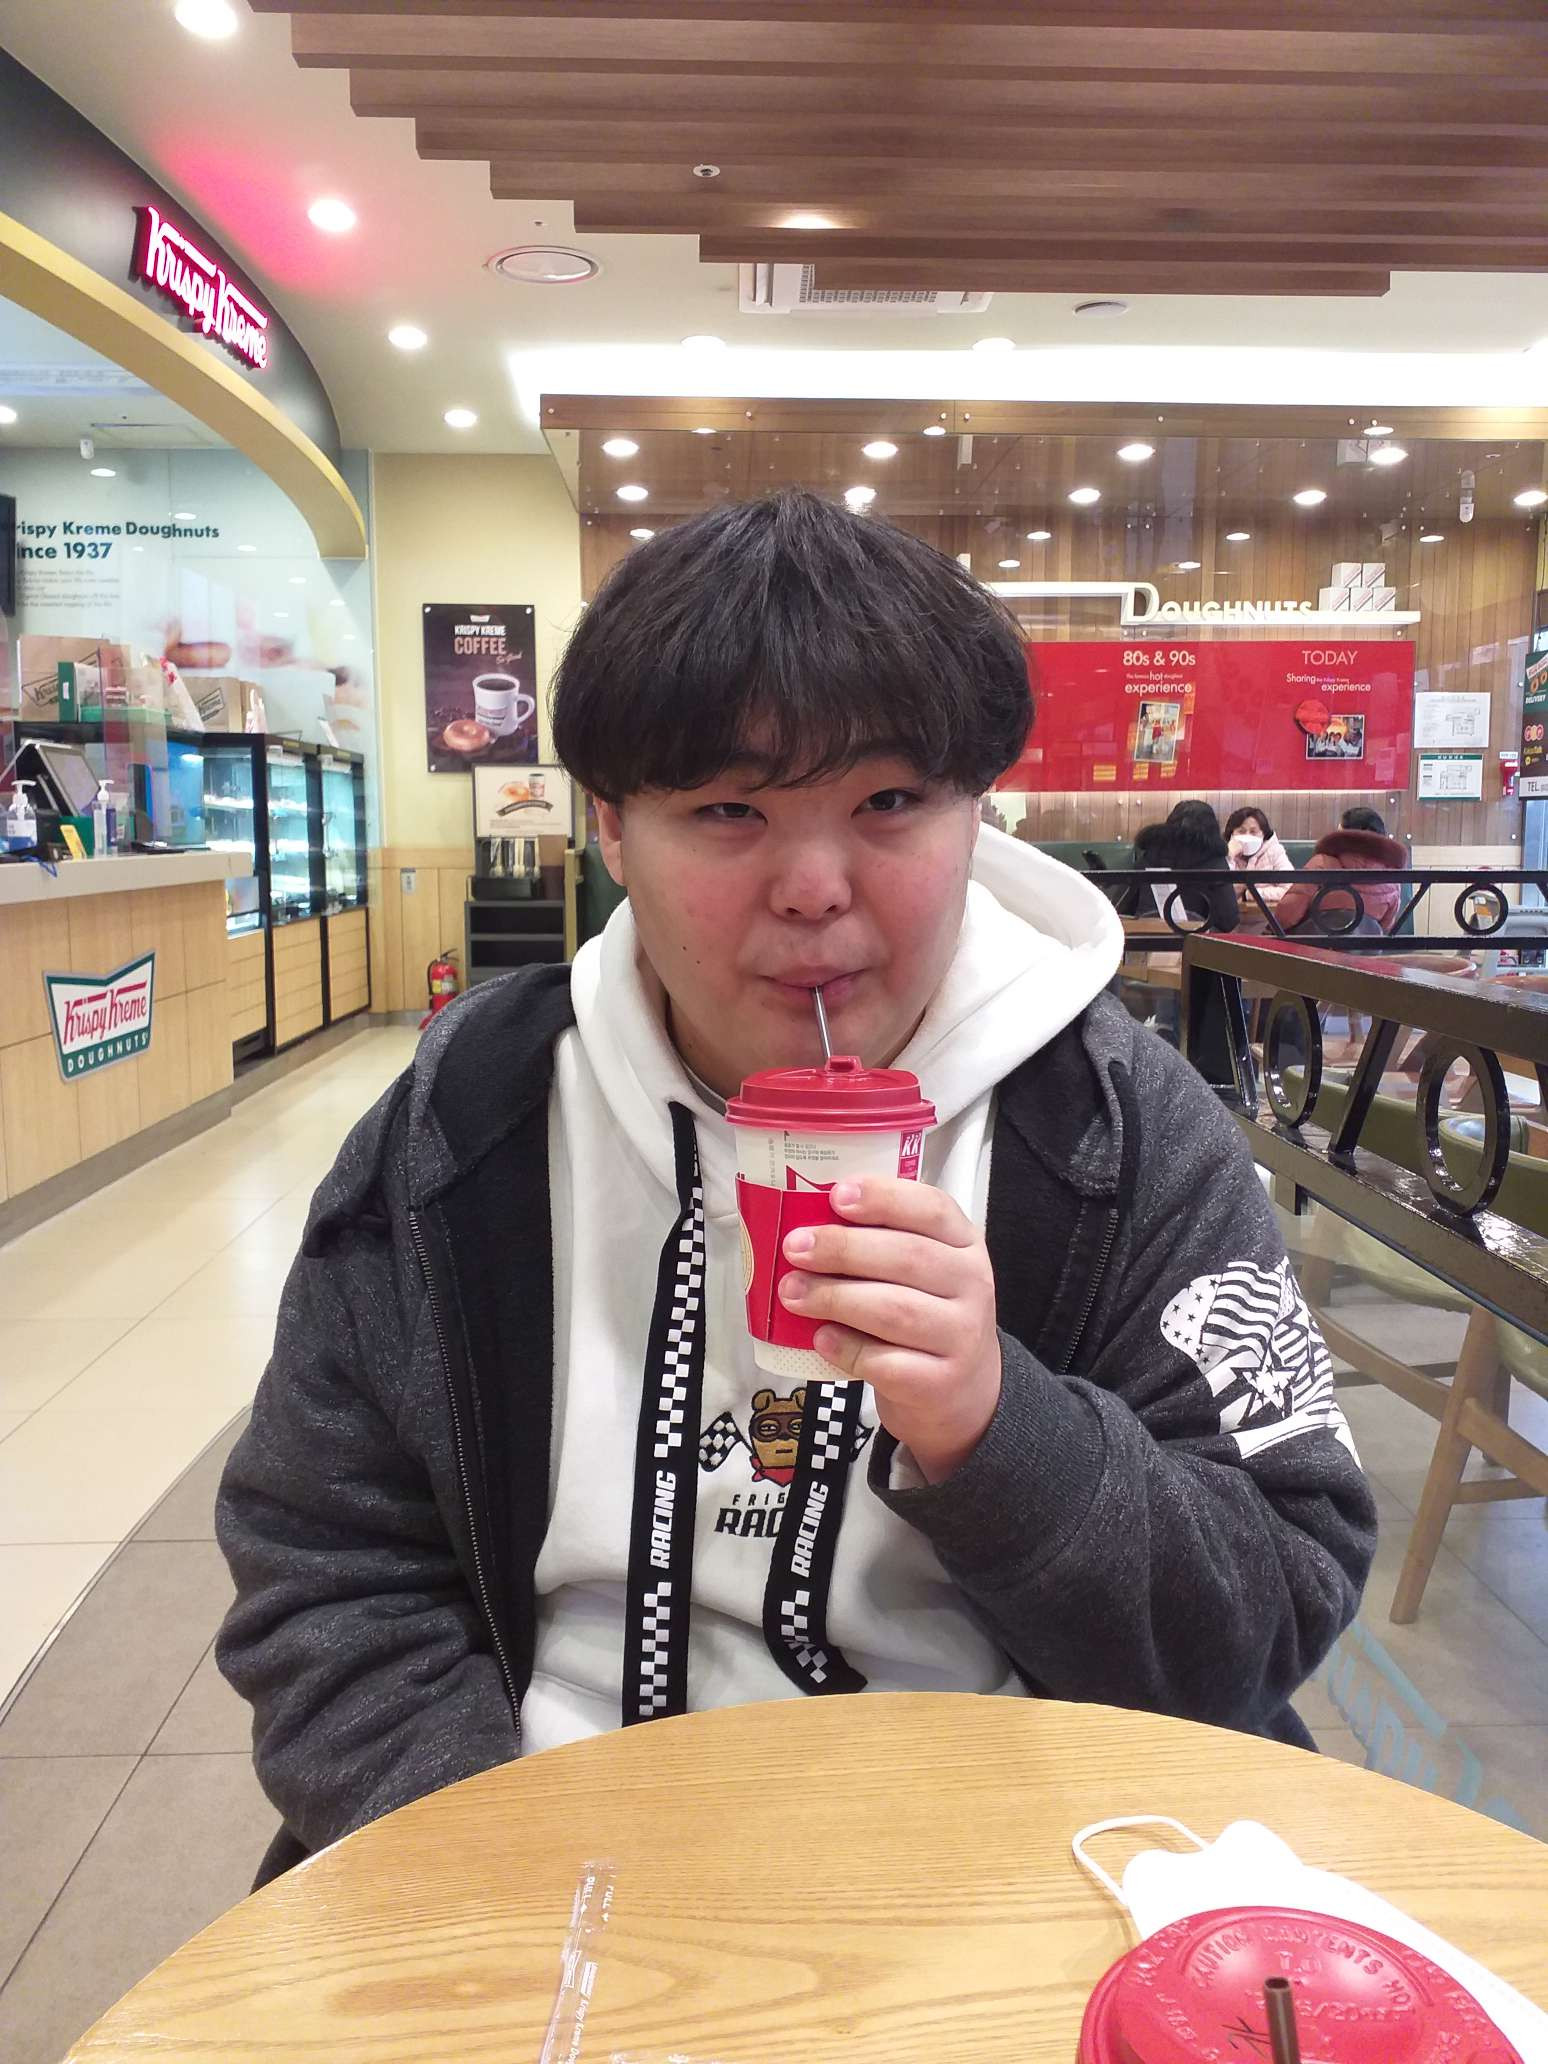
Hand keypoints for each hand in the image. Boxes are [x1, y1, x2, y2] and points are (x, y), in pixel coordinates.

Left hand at [778, 1177, 1001, 1484]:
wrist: (960, 1391)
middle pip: (908, 1257)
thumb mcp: (921, 1270)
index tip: (837, 1196)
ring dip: (836, 1298)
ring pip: (896, 1310)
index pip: (932, 1209)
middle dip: (844, 1249)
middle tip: (794, 1247)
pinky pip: (886, 1362)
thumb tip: (810, 1225)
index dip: (884, 1198)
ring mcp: (961, 1336)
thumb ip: (881, 1242)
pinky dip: (847, 1348)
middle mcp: (972, 1285)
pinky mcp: (939, 1383)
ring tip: (793, 1293)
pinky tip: (821, 1338)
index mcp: (964, 1243)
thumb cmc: (925, 1314)